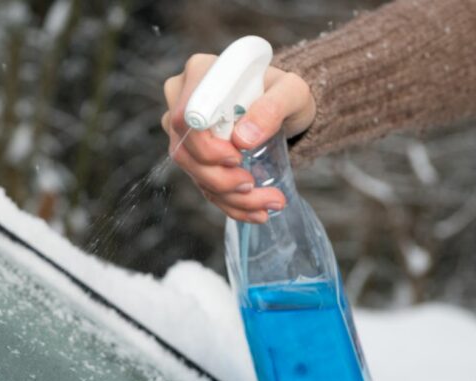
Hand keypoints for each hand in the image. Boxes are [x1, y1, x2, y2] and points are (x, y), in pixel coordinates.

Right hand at [161, 54, 315, 222]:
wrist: (284, 108)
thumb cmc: (285, 92)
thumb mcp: (292, 92)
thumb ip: (272, 107)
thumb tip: (244, 139)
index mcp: (201, 74)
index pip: (186, 116)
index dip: (205, 145)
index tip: (237, 156)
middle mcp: (183, 100)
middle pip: (183, 150)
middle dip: (219, 179)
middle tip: (253, 185)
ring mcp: (184, 130)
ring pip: (193, 173)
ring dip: (229, 197)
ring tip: (268, 203)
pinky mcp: (193, 154)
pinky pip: (203, 184)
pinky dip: (230, 204)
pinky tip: (256, 211)